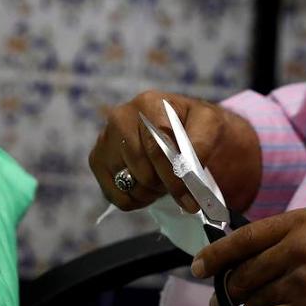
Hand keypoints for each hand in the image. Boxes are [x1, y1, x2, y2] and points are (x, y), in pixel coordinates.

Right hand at [88, 90, 261, 213]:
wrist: (180, 128)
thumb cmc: (194, 126)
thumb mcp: (209, 125)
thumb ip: (201, 141)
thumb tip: (186, 169)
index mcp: (148, 103)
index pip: (157, 145)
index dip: (174, 175)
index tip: (190, 198)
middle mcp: (120, 117)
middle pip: (143, 170)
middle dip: (166, 185)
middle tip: (181, 187)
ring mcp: (105, 139)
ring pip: (130, 185)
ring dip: (152, 192)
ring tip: (165, 182)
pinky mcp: (97, 160)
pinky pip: (116, 196)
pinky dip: (136, 201)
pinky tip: (148, 189)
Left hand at [192, 207, 305, 305]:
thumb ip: (302, 239)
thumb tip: (264, 256)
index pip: (246, 236)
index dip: (217, 254)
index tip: (201, 265)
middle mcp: (300, 246)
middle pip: (244, 272)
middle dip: (228, 291)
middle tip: (221, 303)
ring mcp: (303, 280)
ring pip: (252, 300)